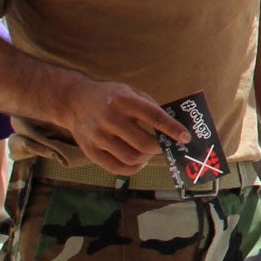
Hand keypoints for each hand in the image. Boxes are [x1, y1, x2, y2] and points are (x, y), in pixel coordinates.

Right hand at [60, 80, 188, 173]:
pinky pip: (117, 168)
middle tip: (166, 146)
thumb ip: (150, 107)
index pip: (154, 116)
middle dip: (160, 148)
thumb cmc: (110, 97)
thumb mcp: (130, 92)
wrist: (73, 101)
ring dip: (147, 158)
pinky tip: (139, 161)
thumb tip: (175, 127)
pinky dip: (134, 168)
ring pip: (132, 158)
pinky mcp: (90, 151)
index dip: (172, 129)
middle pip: (144, 143)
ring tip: (150, 152)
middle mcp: (110, 118)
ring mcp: (98, 136)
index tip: (186, 138)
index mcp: (123, 100)